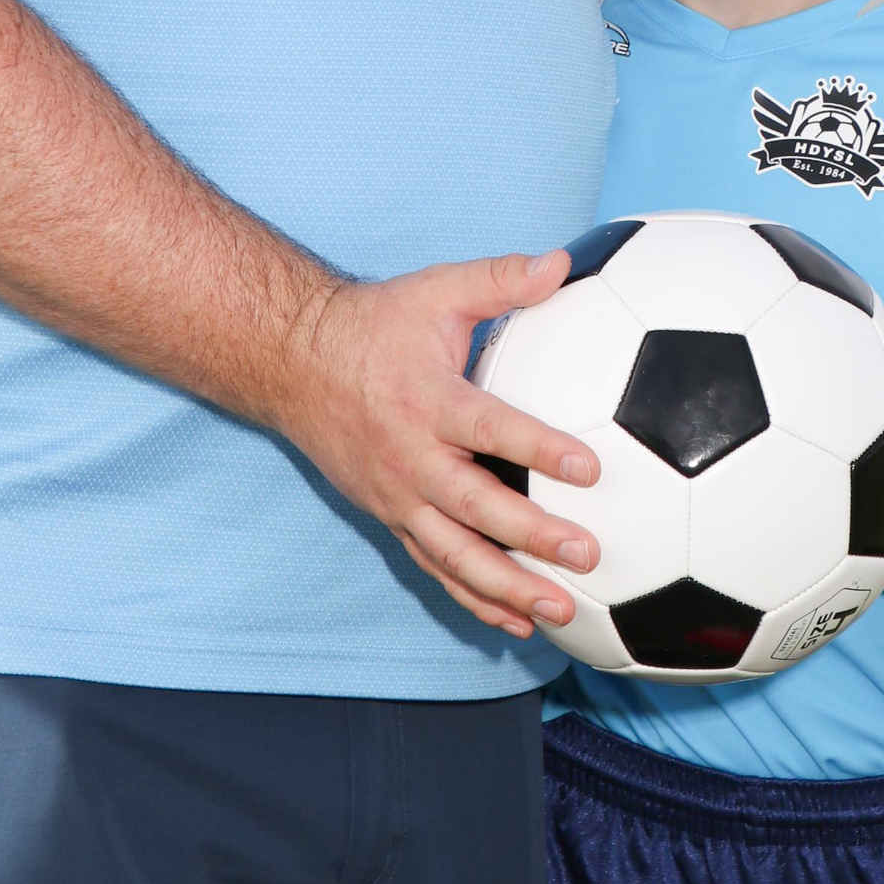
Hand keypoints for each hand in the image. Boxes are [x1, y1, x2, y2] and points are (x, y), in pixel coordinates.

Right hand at [274, 248, 602, 642]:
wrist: (293, 363)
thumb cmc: (375, 324)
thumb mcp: (434, 290)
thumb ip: (499, 278)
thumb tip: (561, 262)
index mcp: (428, 400)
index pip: (491, 429)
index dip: (540, 448)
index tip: (590, 469)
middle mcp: (411, 457)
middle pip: (476, 508)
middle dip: (531, 537)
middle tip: (587, 554)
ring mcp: (398, 495)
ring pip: (454, 554)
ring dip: (508, 587)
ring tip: (562, 609)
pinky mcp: (392, 517)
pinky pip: (434, 567)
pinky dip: (474, 599)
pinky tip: (519, 620)